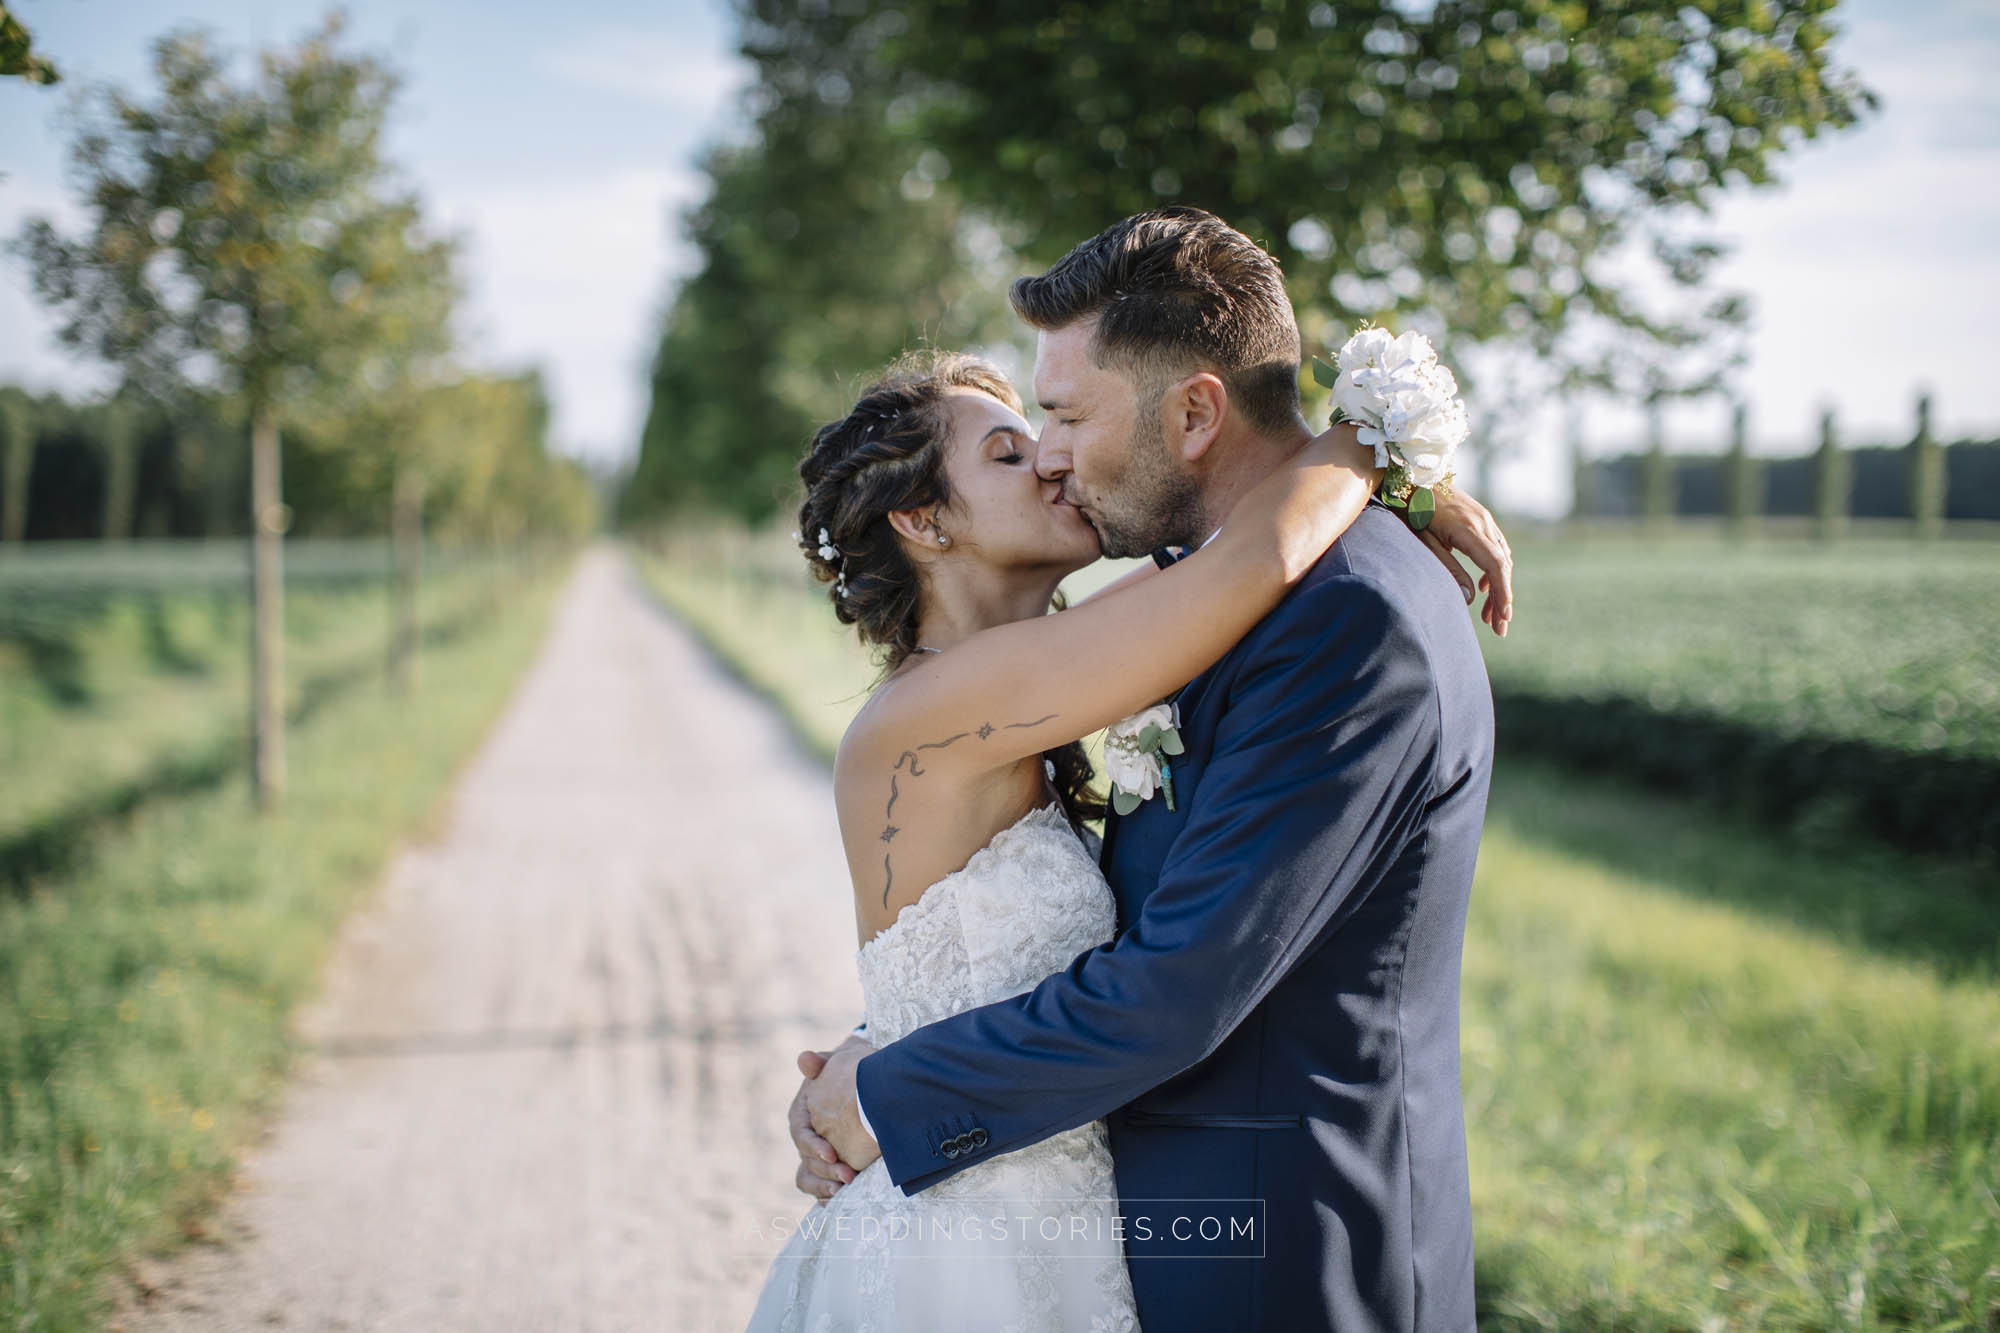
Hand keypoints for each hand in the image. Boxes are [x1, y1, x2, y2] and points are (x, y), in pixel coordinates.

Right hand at [790, 1048, 856, 1202]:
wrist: (861, 1080)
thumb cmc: (845, 1071)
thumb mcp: (835, 1063)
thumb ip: (820, 1064)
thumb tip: (805, 1058)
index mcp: (801, 1114)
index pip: (801, 1135)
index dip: (813, 1147)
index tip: (832, 1154)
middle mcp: (805, 1137)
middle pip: (807, 1161)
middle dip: (826, 1172)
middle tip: (850, 1177)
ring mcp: (814, 1154)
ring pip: (808, 1178)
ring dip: (824, 1188)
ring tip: (844, 1192)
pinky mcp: (827, 1166)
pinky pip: (819, 1187)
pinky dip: (826, 1196)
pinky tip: (842, 1200)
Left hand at [1414, 488, 1512, 635]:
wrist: (1411, 474)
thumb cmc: (1410, 508)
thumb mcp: (1424, 541)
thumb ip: (1448, 568)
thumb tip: (1470, 598)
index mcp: (1468, 530)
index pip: (1496, 567)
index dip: (1502, 594)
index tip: (1501, 618)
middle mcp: (1482, 523)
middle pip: (1503, 565)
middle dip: (1503, 599)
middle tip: (1498, 627)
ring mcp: (1483, 518)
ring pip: (1501, 557)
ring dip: (1498, 586)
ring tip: (1489, 614)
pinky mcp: (1479, 517)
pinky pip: (1495, 547)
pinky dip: (1494, 569)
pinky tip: (1483, 587)